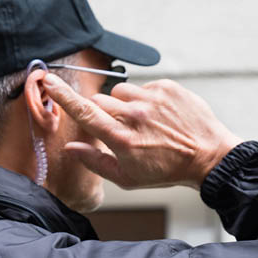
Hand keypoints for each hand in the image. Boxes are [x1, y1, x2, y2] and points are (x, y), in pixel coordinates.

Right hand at [44, 74, 243, 190]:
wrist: (208, 157)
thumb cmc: (165, 171)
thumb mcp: (126, 178)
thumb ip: (94, 161)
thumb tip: (70, 148)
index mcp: (121, 139)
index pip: (84, 112)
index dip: (63, 96)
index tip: (48, 80)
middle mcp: (134, 115)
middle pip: (99, 101)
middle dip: (102, 113)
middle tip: (119, 129)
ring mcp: (152, 99)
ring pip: (120, 92)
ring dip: (124, 105)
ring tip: (142, 122)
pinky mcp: (167, 87)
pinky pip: (142, 87)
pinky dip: (145, 99)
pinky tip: (158, 116)